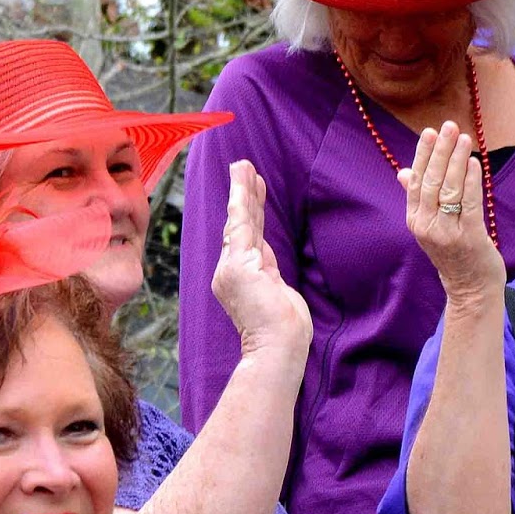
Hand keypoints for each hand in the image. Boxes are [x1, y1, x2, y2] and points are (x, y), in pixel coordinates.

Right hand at [211, 159, 310, 360]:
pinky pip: (241, 224)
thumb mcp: (278, 293)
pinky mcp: (238, 264)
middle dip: (243, 195)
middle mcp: (230, 271)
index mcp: (240, 279)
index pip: (247, 239)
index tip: (255, 191)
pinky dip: (241, 200)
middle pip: (240, 225)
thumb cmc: (284, 332)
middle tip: (244, 167)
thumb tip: (266, 253)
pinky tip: (243, 181)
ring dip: (241, 190)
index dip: (251, 213)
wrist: (278, 349)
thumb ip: (269, 271)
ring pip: (239, 220)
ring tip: (243, 165)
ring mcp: (232, 267)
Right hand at [398, 121, 504, 304]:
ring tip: (464, 139)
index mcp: (415, 220)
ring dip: (457, 160)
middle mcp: (427, 227)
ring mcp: (447, 234)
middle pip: (431, 181)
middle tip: (449, 127)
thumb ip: (418, 198)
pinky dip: (472, 181)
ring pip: (449, 189)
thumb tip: (403, 172)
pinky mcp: (470, 238)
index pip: (416, 181)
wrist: (470, 288)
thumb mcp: (431, 226)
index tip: (430, 132)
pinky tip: (475, 163)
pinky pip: (469, 203)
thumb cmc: (454, 253)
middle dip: (440, 151)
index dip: (422, 155)